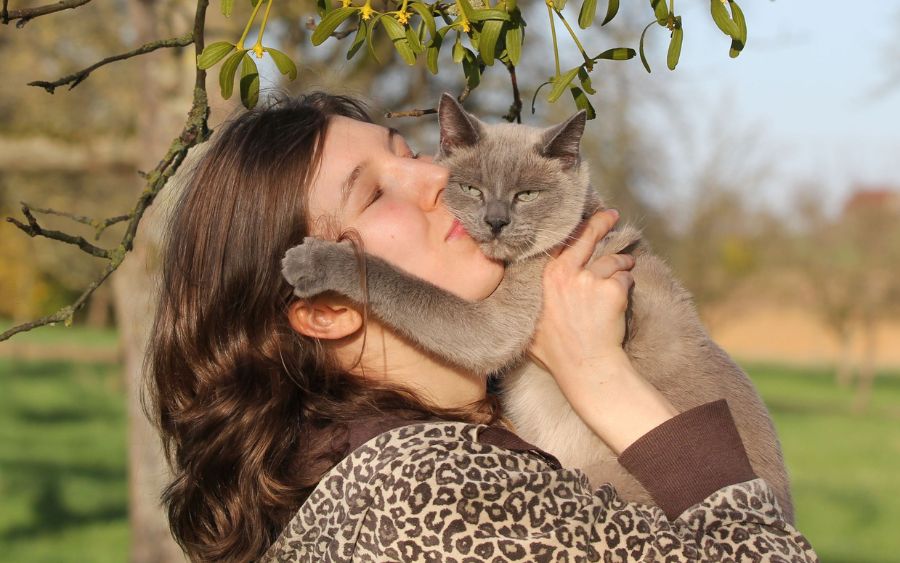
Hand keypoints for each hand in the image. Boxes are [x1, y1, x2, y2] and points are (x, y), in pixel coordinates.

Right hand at [528, 209, 634, 374]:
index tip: (583, 219)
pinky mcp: (612, 289)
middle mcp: (565, 273)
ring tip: (626, 268)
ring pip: (613, 261)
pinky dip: (627, 286)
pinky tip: (621, 299)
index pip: (561, 243)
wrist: (584, 366)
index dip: (574, 230)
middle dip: (602, 222)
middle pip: (587, 237)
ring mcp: (589, 280)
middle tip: (612, 215)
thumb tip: (512, 292)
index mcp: (545, 277)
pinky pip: (626, 279)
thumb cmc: (556, 351)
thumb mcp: (529, 321)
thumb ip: (527, 300)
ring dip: (622, 264)